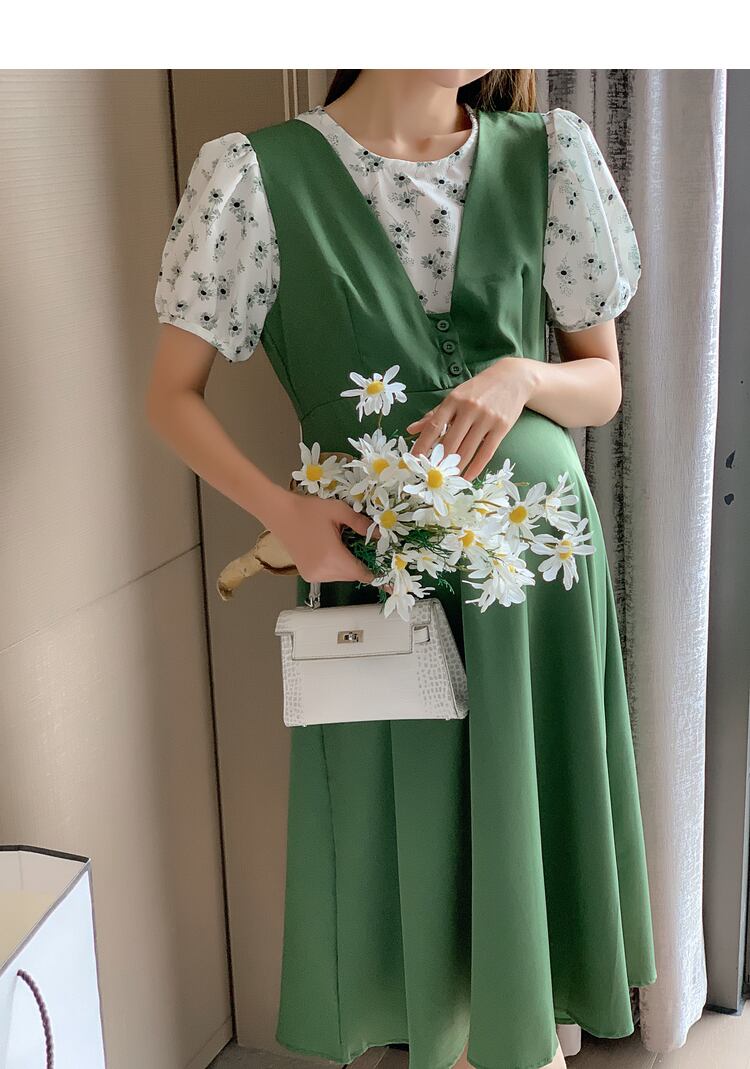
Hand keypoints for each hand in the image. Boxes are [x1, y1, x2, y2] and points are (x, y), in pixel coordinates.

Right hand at [264, 489, 375, 584]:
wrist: (280, 513)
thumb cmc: (308, 510)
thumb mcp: (339, 511)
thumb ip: (361, 524)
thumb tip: (380, 534)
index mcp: (332, 558)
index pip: (362, 573)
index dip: (377, 575)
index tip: (390, 581)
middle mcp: (323, 571)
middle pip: (352, 576)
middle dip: (362, 565)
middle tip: (368, 550)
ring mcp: (313, 575)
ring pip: (341, 577)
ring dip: (348, 566)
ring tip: (345, 546)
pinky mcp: (307, 575)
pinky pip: (330, 575)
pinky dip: (337, 567)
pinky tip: (334, 550)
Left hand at [405, 357, 534, 480]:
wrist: (513, 378)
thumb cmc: (479, 389)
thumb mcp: (455, 396)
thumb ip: (434, 414)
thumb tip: (411, 429)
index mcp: (453, 400)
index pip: (433, 426)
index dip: (422, 445)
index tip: (413, 460)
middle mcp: (469, 409)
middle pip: (449, 442)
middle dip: (439, 461)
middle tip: (431, 475)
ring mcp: (486, 418)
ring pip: (467, 450)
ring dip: (456, 468)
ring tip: (447, 479)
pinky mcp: (502, 427)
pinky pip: (486, 452)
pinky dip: (475, 468)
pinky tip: (468, 477)